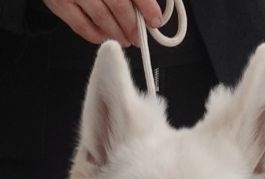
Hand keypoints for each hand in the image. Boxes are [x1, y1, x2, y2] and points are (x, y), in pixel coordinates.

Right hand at [42, 0, 162, 45]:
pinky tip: (105, 37)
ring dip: (117, 33)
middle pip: (118, 4)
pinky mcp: (58, 2)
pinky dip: (96, 35)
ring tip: (125, 39)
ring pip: (101, 17)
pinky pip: (81, 25)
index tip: (155, 20)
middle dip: (132, 25)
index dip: (146, 6)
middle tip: (138, 36)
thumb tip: (149, 7)